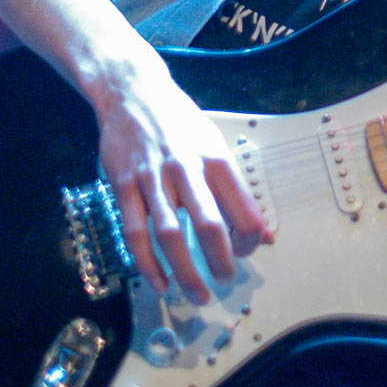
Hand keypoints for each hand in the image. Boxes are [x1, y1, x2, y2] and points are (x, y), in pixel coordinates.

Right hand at [94, 67, 270, 303]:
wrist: (133, 91)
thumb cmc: (180, 121)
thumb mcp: (215, 144)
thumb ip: (237, 190)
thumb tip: (263, 233)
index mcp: (215, 158)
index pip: (242, 206)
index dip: (250, 237)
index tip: (249, 251)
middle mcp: (186, 168)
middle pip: (209, 224)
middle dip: (222, 260)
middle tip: (226, 281)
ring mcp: (152, 177)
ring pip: (170, 234)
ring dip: (185, 271)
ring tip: (197, 295)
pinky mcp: (123, 184)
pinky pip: (135, 231)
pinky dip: (147, 263)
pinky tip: (159, 283)